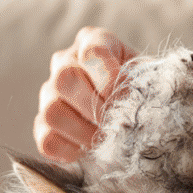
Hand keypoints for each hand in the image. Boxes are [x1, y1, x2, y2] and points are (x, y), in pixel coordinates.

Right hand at [34, 27, 136, 161]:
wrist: (136, 113)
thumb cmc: (144, 90)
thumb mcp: (150, 79)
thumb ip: (143, 84)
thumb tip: (129, 104)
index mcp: (94, 41)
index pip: (92, 53)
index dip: (110, 80)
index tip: (127, 99)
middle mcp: (65, 62)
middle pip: (64, 80)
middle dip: (95, 108)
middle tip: (116, 123)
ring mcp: (49, 93)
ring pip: (52, 112)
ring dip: (84, 132)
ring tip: (105, 138)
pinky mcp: (43, 124)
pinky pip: (47, 141)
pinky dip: (70, 150)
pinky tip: (88, 149)